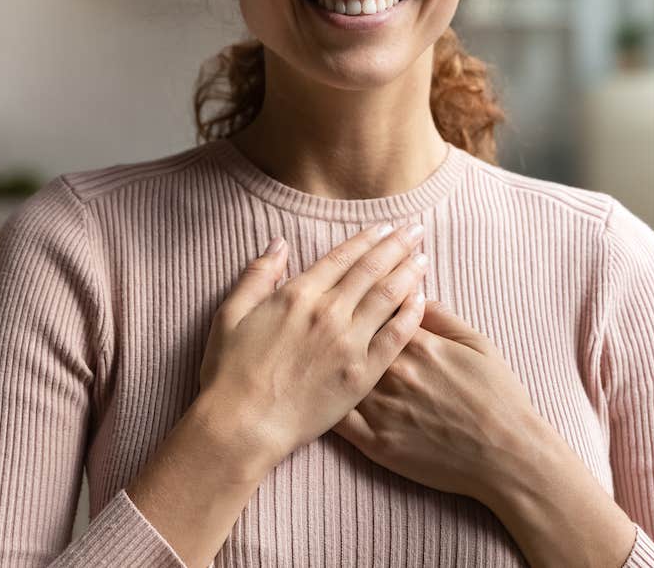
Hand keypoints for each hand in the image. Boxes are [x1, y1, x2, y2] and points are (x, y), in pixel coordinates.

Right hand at [196, 222, 429, 472]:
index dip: (367, 239)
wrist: (241, 427)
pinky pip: (395, 338)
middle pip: (372, 269)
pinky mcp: (361, 375)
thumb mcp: (231, 313)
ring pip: (388, 297)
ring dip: (409, 273)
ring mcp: (348, 344)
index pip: (343, 257)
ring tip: (424, 256)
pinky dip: (411, 315)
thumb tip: (279, 243)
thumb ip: (258, 274)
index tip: (385, 227)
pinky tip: (422, 301)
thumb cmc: (229, 372)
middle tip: (417, 230)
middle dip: (397, 245)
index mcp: (299, 295)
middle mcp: (328, 313)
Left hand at [330, 299, 544, 507]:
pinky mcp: (376, 443)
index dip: (363, 298)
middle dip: (339, 325)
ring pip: (339, 374)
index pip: (375, 307)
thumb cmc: (498, 396)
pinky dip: (325, 403)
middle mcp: (394, 371)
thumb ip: (441, 316)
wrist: (508, 456)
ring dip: (328, 360)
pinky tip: (319, 393)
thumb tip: (412, 294)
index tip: (356, 294)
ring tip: (318, 351)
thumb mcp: (477, 343)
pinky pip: (337, 420)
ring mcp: (382, 408)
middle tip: (330, 320)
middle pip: (352, 336)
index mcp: (418, 343)